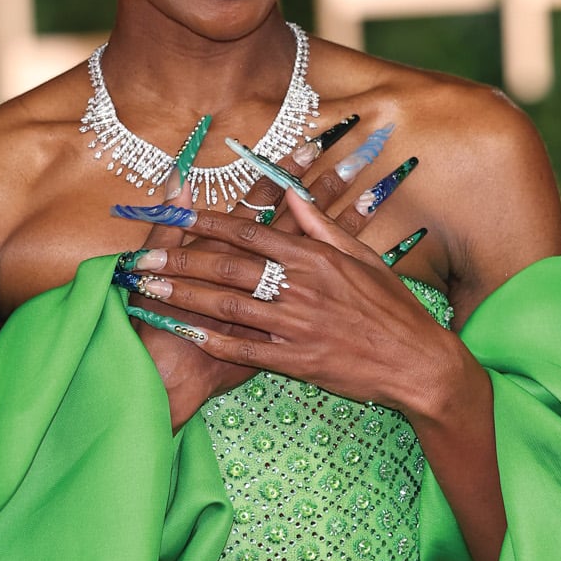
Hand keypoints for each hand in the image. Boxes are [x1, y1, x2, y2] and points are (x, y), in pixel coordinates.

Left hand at [125, 185, 463, 423]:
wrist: (418, 364)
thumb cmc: (393, 309)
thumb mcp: (363, 258)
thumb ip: (321, 227)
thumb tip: (291, 197)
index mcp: (314, 257)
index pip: (248, 231)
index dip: (204, 223)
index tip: (172, 216)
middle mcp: (301, 287)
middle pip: (226, 267)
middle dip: (178, 261)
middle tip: (143, 260)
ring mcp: (297, 326)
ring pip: (226, 307)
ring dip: (182, 298)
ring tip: (149, 292)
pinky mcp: (297, 362)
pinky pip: (244, 350)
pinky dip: (209, 340)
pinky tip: (181, 333)